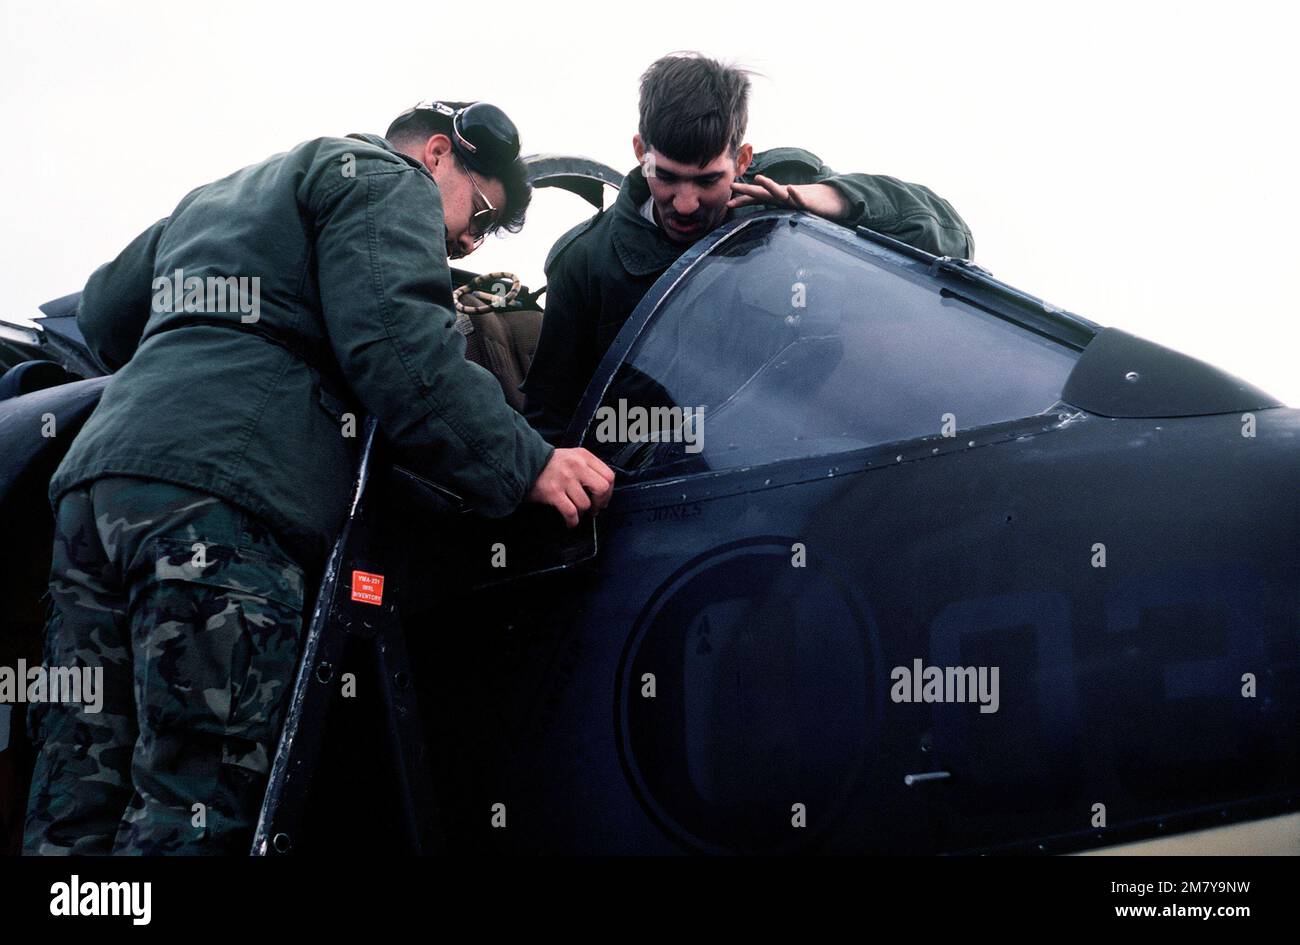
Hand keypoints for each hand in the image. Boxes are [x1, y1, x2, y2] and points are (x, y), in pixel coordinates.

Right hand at [526, 447, 615, 527]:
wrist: (523, 464)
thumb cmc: (550, 464)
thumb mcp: (572, 456)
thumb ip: (588, 467)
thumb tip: (603, 491)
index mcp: (584, 456)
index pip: (609, 475)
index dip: (609, 492)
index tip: (603, 499)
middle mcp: (577, 466)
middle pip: (602, 488)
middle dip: (600, 503)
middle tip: (594, 508)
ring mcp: (565, 479)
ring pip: (585, 503)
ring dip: (583, 512)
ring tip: (577, 512)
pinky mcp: (553, 492)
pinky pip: (571, 512)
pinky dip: (573, 522)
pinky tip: (571, 523)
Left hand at [727, 175, 849, 221]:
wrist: (830, 201)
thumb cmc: (807, 206)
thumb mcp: (787, 212)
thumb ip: (774, 215)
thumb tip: (760, 226)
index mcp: (777, 199)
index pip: (757, 199)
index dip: (743, 200)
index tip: (728, 203)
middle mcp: (783, 196)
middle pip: (763, 192)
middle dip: (747, 189)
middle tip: (732, 185)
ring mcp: (795, 198)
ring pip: (780, 191)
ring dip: (769, 184)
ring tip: (758, 177)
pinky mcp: (808, 202)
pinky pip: (801, 199)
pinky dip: (796, 194)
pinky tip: (792, 189)